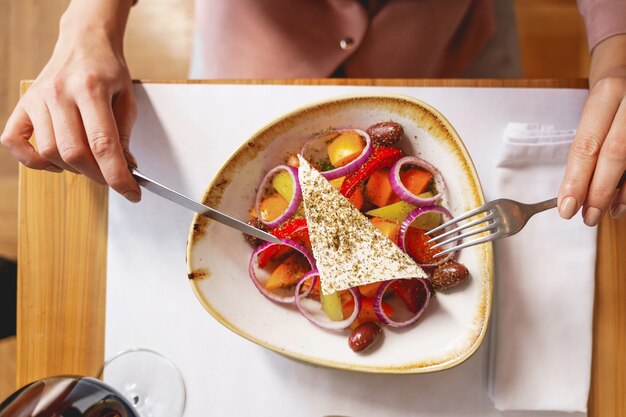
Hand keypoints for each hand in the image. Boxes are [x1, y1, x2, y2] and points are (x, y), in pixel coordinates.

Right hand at [0, 0, 139, 201]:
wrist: (85, 42)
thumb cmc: (108, 71)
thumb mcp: (127, 101)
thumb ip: (124, 137)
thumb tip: (124, 170)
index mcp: (91, 89)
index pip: (103, 144)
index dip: (118, 176)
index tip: (131, 192)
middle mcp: (59, 93)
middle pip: (74, 153)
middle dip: (98, 175)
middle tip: (112, 177)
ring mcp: (37, 98)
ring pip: (49, 152)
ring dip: (73, 169)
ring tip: (89, 163)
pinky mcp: (23, 104)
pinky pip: (15, 142)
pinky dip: (34, 160)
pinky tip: (55, 159)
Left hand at [558, 34, 625, 224]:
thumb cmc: (612, 96)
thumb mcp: (593, 111)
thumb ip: (587, 146)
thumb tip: (573, 192)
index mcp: (607, 93)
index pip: (587, 144)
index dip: (576, 179)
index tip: (565, 207)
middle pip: (614, 153)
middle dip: (598, 190)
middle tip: (586, 218)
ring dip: (620, 193)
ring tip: (602, 213)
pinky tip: (621, 202)